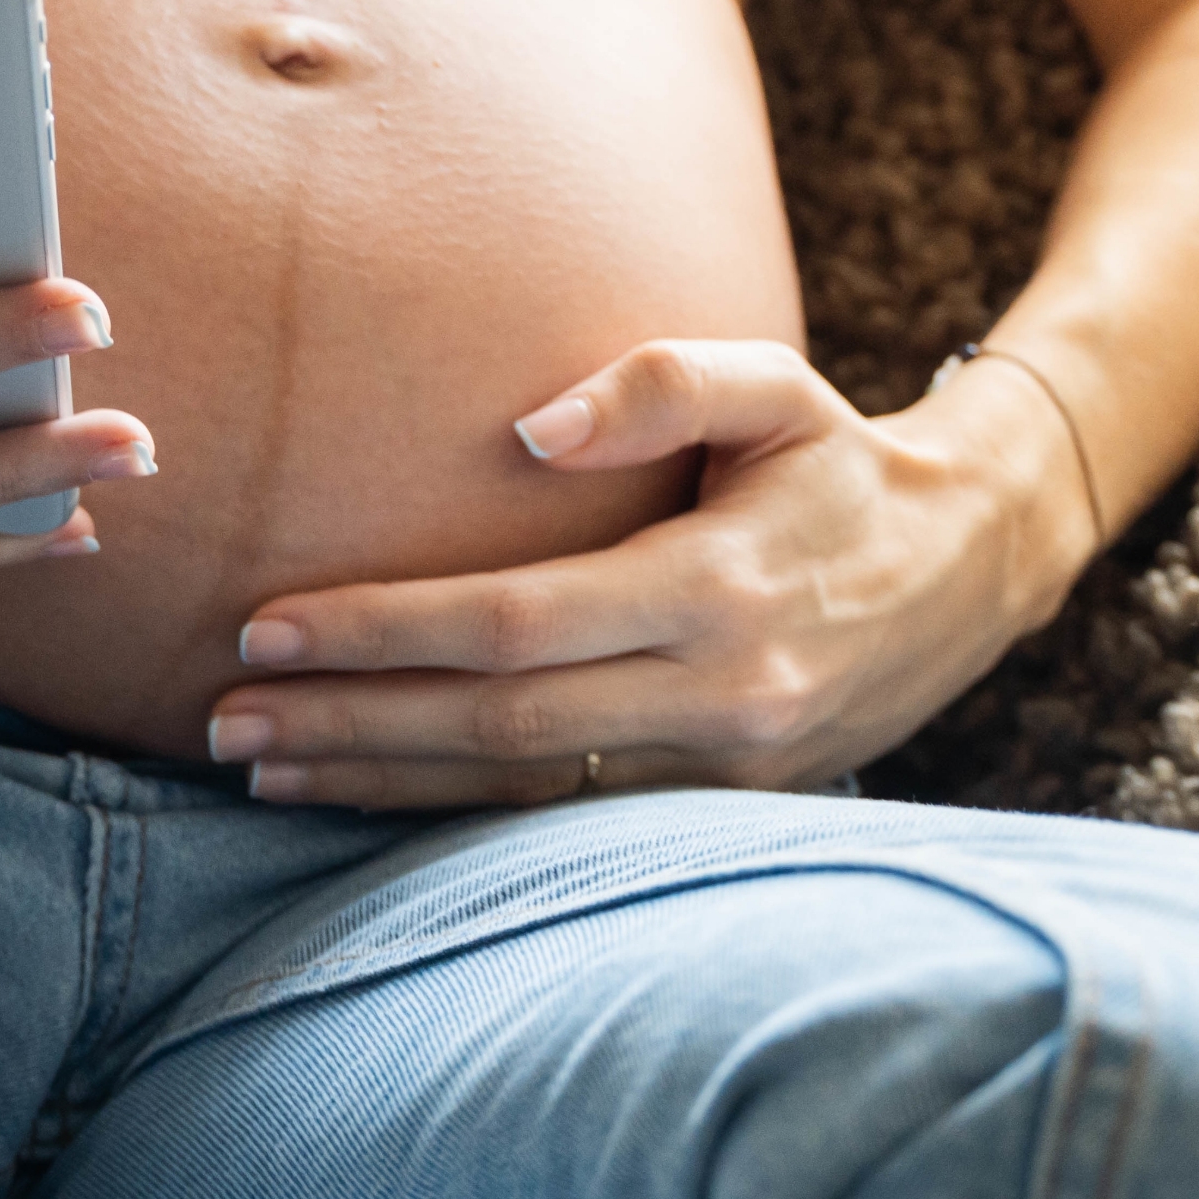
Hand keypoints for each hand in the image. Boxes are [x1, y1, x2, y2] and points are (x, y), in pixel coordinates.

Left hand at [200, 337, 1092, 807]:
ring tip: (263, 767)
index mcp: (719, 589)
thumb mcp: (777, 387)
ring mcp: (720, 770)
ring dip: (380, 783)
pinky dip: (451, 813)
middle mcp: (718, 697)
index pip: (513, 622)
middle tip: (225, 717)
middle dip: (349, 722)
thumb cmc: (840, 465)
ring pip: (518, 792)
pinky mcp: (717, 809)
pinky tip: (361, 796)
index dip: (382, 630)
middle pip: (495, 723)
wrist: (972, 573)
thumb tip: (528, 428)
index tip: (266, 622)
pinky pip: (562, 818)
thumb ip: (659, 381)